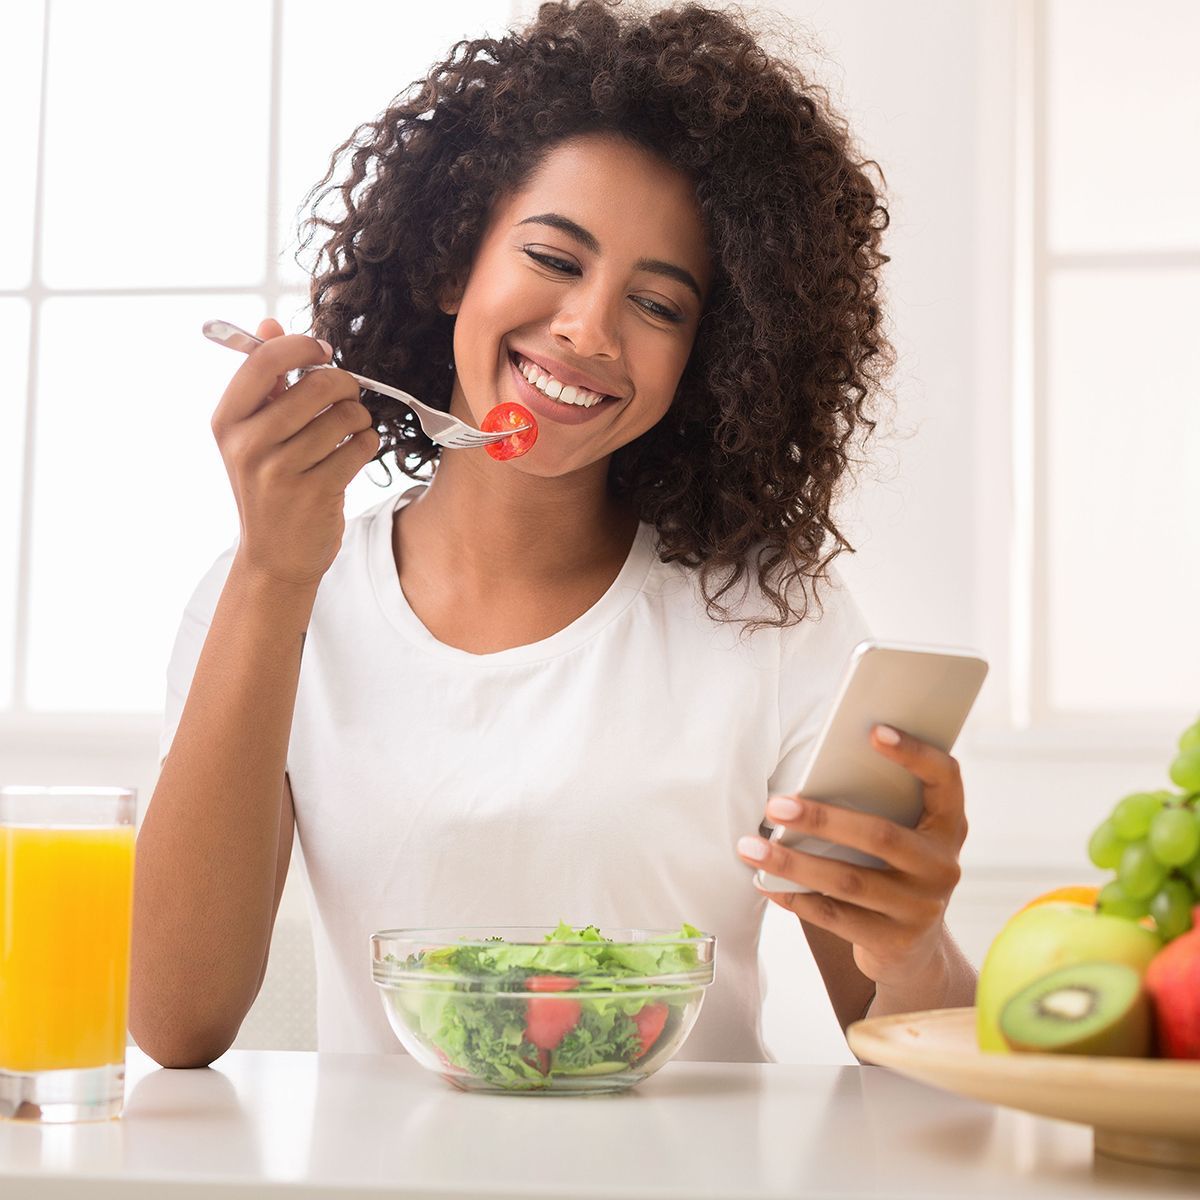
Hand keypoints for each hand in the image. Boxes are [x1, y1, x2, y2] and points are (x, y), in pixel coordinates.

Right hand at [210, 318, 380, 588]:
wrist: (275, 557)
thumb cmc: (269, 486)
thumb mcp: (253, 435)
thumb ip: (264, 381)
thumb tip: (270, 324)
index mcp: (227, 420)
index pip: (265, 361)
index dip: (302, 346)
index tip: (322, 352)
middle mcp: (248, 444)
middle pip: (316, 384)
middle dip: (344, 383)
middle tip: (347, 394)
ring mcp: (279, 472)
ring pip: (345, 415)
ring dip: (358, 417)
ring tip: (349, 430)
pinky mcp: (314, 493)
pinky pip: (360, 446)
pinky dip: (366, 443)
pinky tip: (355, 452)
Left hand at [737, 725, 965, 990]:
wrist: (912, 948)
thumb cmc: (889, 868)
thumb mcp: (899, 834)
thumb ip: (875, 806)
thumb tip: (806, 778)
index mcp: (948, 825)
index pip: (945, 779)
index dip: (916, 754)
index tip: (874, 731)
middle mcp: (943, 866)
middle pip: (880, 836)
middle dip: (821, 819)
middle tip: (773, 806)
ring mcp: (922, 907)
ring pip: (849, 881)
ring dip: (793, 863)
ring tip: (750, 848)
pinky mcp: (895, 941)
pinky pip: (836, 917)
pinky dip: (795, 898)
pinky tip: (765, 884)